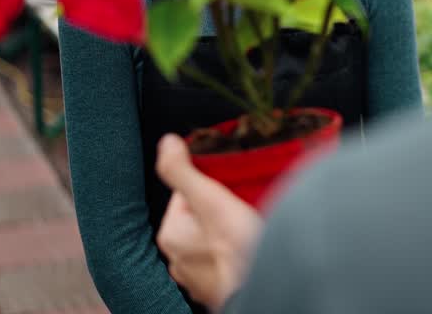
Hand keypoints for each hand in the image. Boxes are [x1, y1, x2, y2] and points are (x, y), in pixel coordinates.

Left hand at [155, 134, 263, 311]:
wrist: (265, 286)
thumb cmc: (239, 249)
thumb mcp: (210, 199)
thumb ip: (183, 171)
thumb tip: (166, 143)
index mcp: (171, 234)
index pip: (186, 193)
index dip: (212, 184)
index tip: (230, 187)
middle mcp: (178, 259)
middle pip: (201, 217)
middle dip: (222, 209)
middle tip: (244, 206)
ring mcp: (199, 278)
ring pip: (214, 241)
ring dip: (230, 233)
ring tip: (251, 227)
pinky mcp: (219, 288)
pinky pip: (226, 261)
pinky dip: (237, 254)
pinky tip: (251, 249)